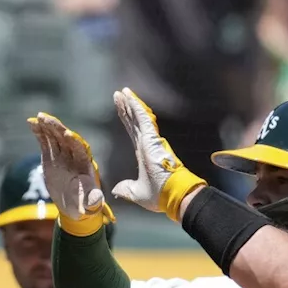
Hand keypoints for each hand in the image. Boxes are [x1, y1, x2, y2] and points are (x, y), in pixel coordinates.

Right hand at [27, 111, 112, 235]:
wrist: (74, 205)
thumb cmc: (85, 205)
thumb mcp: (90, 204)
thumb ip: (93, 201)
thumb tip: (96, 200)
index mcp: (85, 164)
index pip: (80, 149)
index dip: (74, 141)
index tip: (67, 133)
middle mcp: (74, 156)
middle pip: (66, 138)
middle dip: (57, 128)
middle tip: (46, 118)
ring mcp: (62, 155)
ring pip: (55, 136)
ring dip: (47, 126)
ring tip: (38, 117)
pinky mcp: (52, 156)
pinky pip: (45, 141)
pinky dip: (39, 132)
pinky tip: (31, 122)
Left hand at [110, 88, 206, 221]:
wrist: (172, 195)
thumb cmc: (159, 195)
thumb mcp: (136, 193)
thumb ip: (125, 190)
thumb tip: (115, 190)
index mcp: (143, 154)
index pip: (133, 133)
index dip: (127, 120)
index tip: (120, 109)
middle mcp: (146, 144)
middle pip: (134, 122)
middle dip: (126, 108)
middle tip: (118, 95)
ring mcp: (149, 140)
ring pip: (138, 117)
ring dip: (130, 104)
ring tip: (121, 92)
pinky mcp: (151, 138)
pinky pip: (142, 118)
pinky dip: (135, 107)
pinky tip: (129, 96)